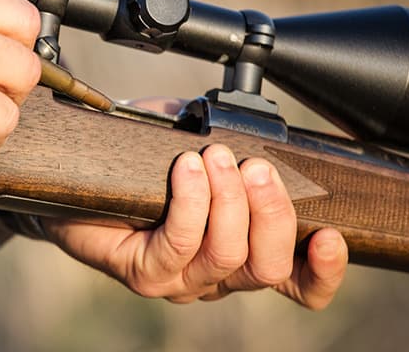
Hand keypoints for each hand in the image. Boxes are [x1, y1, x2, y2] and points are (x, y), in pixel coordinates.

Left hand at [43, 145, 348, 309]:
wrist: (76, 176)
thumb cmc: (143, 162)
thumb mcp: (199, 141)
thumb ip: (235, 140)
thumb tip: (257, 126)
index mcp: (243, 252)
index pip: (298, 282)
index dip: (323, 269)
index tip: (332, 234)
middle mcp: (216, 276)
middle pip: (268, 267)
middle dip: (272, 213)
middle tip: (257, 167)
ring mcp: (180, 280)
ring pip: (226, 256)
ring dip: (228, 201)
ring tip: (214, 157)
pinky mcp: (144, 274)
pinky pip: (178, 244)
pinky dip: (190, 203)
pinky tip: (186, 169)